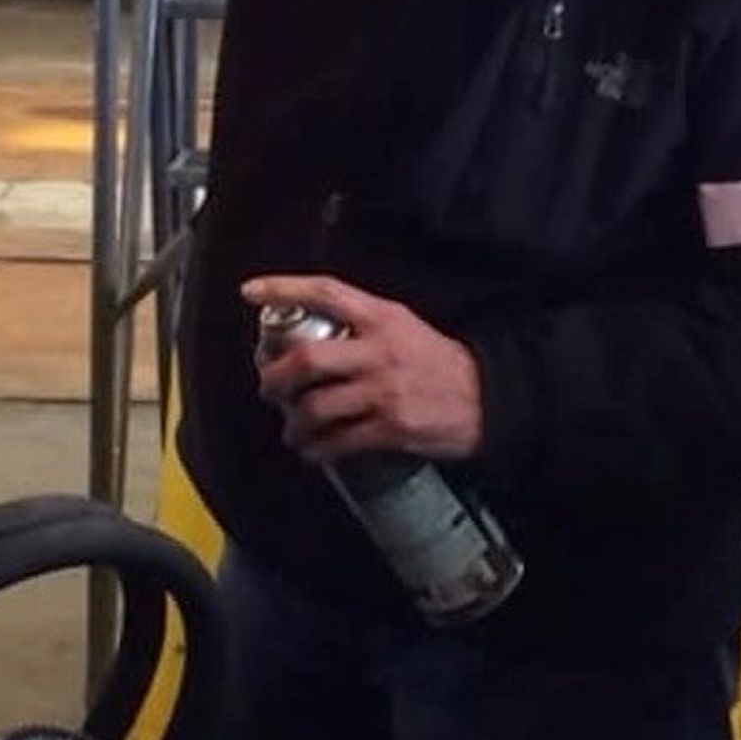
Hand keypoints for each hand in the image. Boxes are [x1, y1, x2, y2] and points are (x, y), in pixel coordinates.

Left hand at [242, 275, 483, 461]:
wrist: (490, 398)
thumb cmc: (441, 362)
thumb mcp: (406, 326)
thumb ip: (363, 324)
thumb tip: (313, 331)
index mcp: (382, 317)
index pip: (325, 292)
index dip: (283, 288)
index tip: (250, 291)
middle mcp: (379, 350)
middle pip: (307, 358)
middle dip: (274, 376)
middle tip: (267, 387)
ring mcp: (384, 391)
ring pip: (316, 406)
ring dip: (292, 421)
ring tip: (291, 427)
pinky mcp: (391, 429)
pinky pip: (339, 442)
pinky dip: (316, 450)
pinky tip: (311, 451)